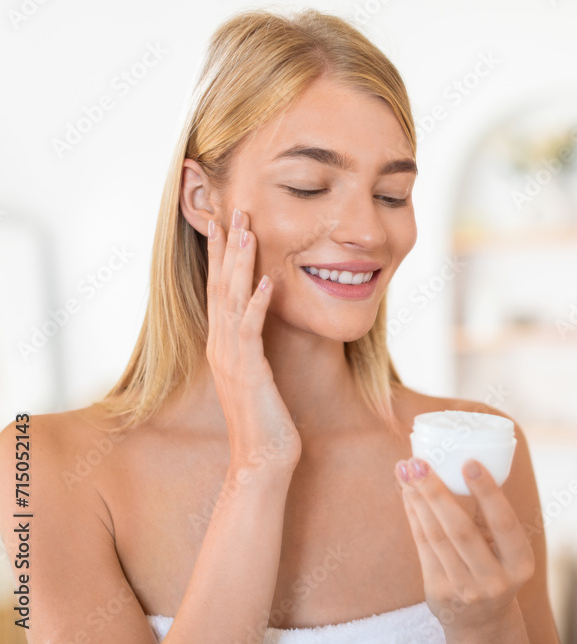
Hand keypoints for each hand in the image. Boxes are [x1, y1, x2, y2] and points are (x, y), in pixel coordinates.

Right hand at [205, 208, 300, 469]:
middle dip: (226, 247)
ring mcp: (232, 358)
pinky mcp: (249, 371)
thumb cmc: (266, 420)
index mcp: (224, 345)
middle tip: (233, 209)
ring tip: (246, 231)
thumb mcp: (261, 374)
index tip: (225, 223)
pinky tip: (266, 281)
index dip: (220, 255)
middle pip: (219, 286)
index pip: (218, 290)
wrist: (261, 459)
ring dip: (239, 264)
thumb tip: (267, 320)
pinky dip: (258, 304)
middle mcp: (221, 346)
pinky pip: (251, 331)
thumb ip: (258, 347)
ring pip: (231, 301)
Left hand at [394, 456, 533, 639]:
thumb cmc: (496, 566)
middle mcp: (494, 579)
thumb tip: (468, 464)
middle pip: (460, 530)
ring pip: (436, 536)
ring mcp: (464, 589)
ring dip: (418, 499)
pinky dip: (414, 515)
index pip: (503, 522)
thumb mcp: (506, 547)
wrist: (482, 619)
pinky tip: (407, 493)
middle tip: (419, 462)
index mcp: (520, 562)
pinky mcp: (439, 591)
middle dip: (436, 492)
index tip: (469, 462)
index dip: (487, 492)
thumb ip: (491, 515)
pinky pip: (423, 545)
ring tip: (406, 470)